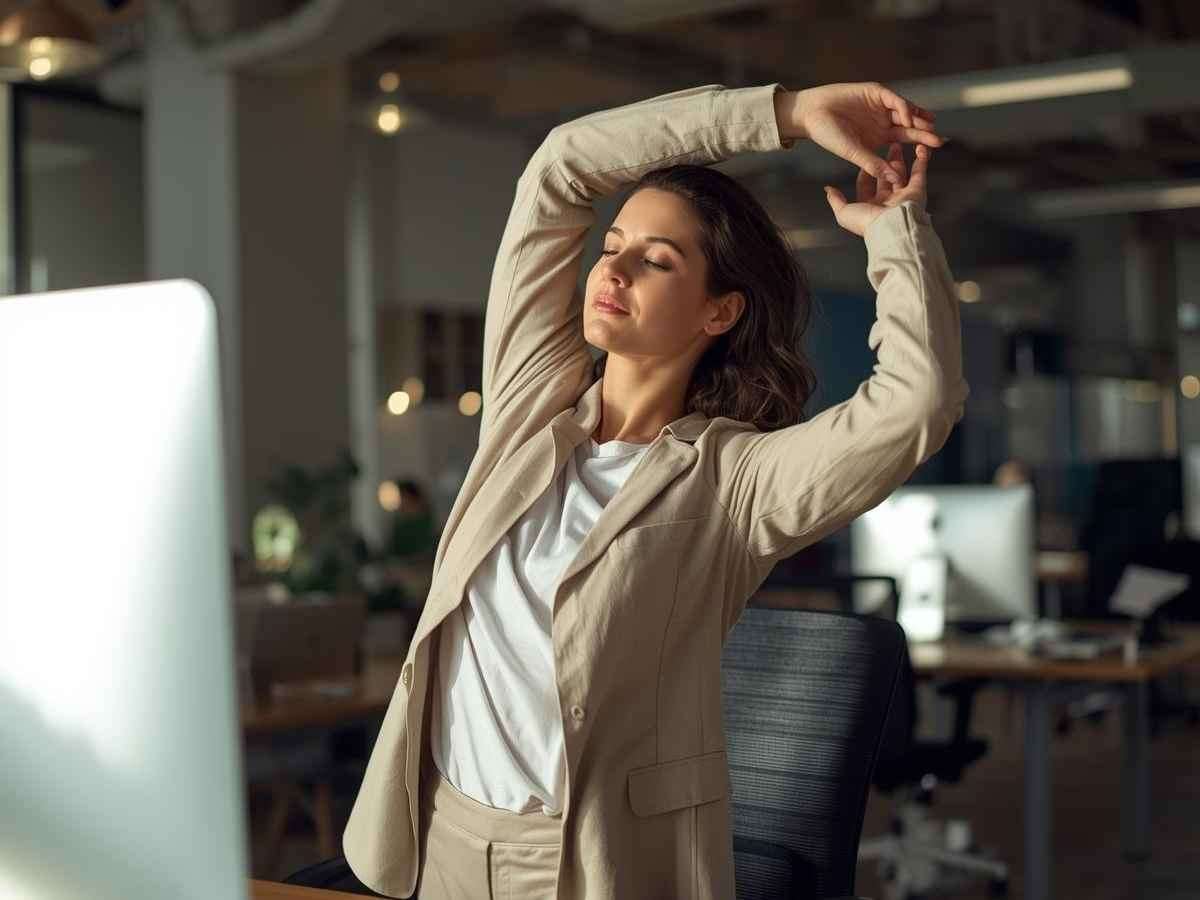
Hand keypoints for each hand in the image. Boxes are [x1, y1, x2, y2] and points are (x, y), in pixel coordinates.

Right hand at [790, 82, 941, 186]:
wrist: (811, 114)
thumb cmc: (828, 135)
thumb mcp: (853, 153)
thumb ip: (874, 164)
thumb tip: (894, 180)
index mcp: (878, 138)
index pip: (904, 141)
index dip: (919, 145)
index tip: (932, 153)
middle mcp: (882, 122)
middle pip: (909, 126)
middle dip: (924, 133)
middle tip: (939, 140)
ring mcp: (880, 106)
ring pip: (905, 111)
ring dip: (918, 118)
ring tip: (931, 125)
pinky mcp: (875, 92)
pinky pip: (894, 99)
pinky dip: (902, 107)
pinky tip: (907, 117)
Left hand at [824, 142, 929, 236]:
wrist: (890, 227)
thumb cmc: (867, 223)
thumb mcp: (844, 212)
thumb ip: (836, 200)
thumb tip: (829, 190)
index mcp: (870, 206)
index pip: (866, 184)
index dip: (865, 171)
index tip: (864, 160)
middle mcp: (887, 201)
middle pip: (885, 176)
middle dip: (885, 161)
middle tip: (884, 147)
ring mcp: (903, 196)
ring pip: (901, 173)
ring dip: (899, 158)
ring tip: (898, 143)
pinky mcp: (917, 192)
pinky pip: (919, 172)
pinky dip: (921, 159)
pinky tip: (920, 147)